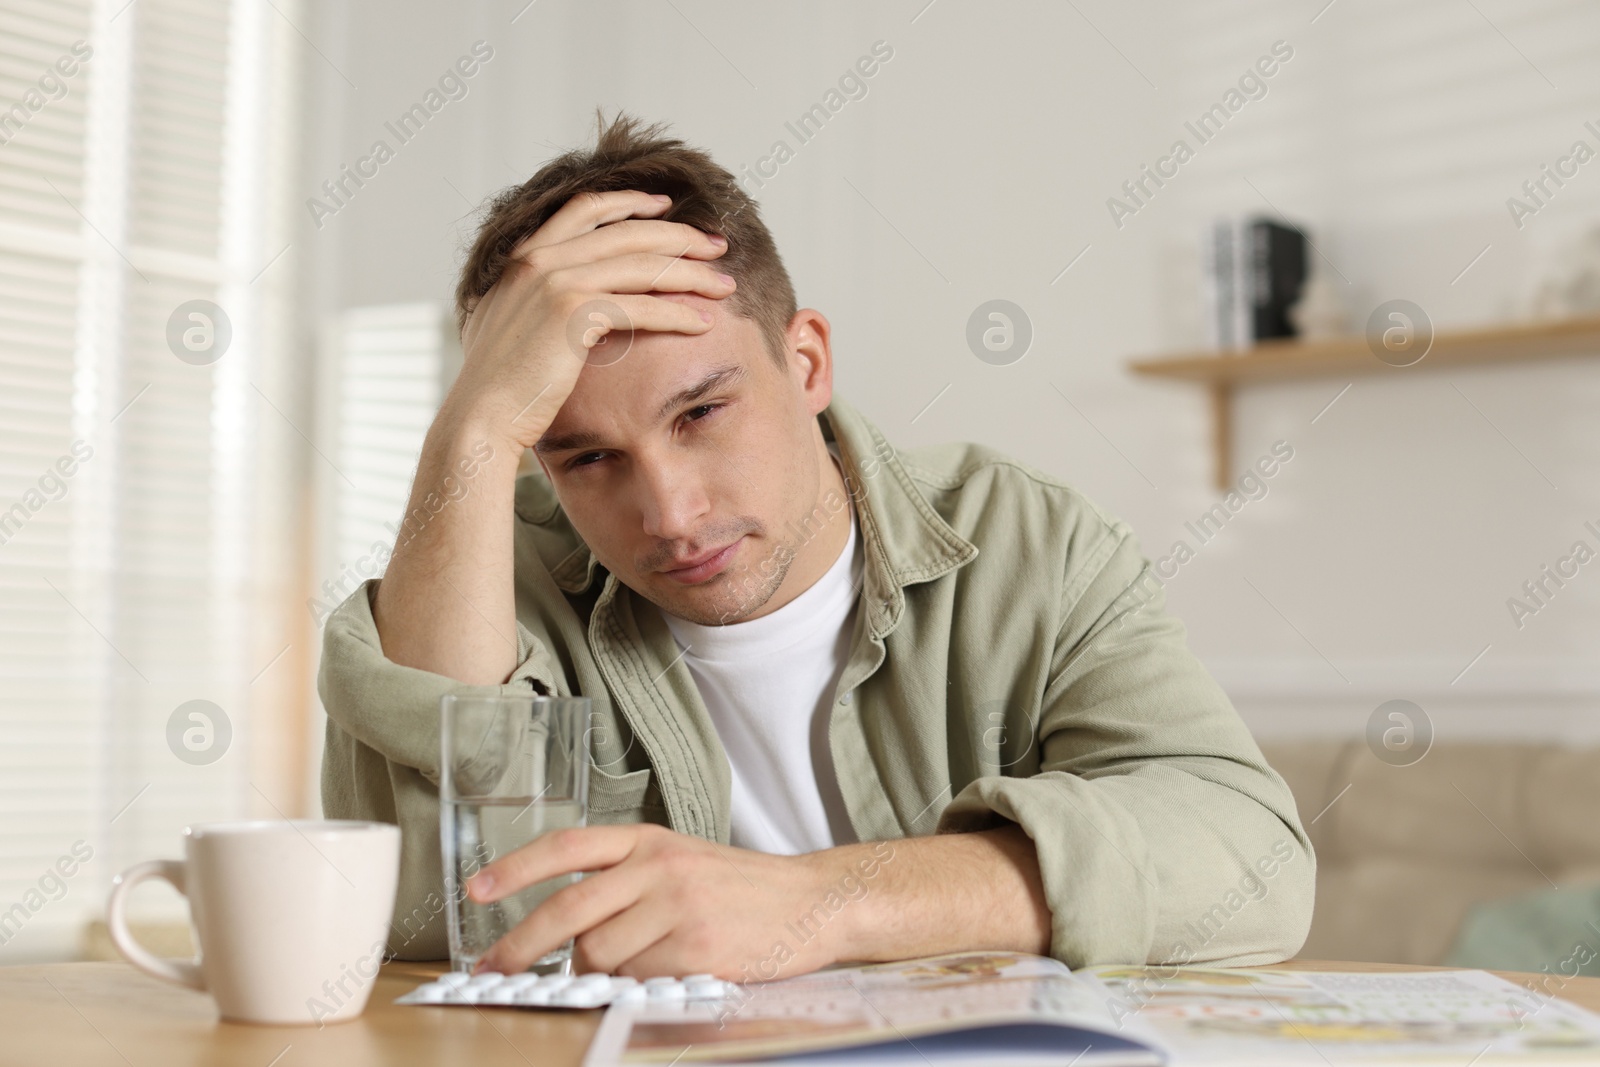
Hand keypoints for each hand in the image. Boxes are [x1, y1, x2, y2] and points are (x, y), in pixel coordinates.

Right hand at [444, 189, 735, 451]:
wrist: (480, 415)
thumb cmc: (501, 385)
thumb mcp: (511, 324)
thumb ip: (534, 299)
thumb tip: (559, 301)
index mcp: (524, 255)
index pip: (585, 209)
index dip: (630, 202)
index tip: (665, 206)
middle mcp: (539, 259)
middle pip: (627, 233)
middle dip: (679, 236)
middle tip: (716, 246)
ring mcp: (554, 282)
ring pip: (642, 267)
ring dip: (691, 274)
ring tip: (724, 285)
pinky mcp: (572, 315)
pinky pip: (641, 307)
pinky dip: (678, 314)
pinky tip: (703, 323)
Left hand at [466, 824, 846, 979]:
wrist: (811, 902)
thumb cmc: (740, 888)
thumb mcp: (679, 861)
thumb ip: (624, 884)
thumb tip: (566, 936)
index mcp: (648, 839)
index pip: (567, 846)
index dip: (516, 868)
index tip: (476, 889)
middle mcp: (659, 865)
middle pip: (569, 908)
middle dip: (521, 944)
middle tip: (494, 968)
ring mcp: (678, 905)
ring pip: (600, 953)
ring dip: (599, 972)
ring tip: (632, 965)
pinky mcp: (697, 946)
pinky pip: (638, 979)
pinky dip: (637, 985)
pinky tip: (664, 972)